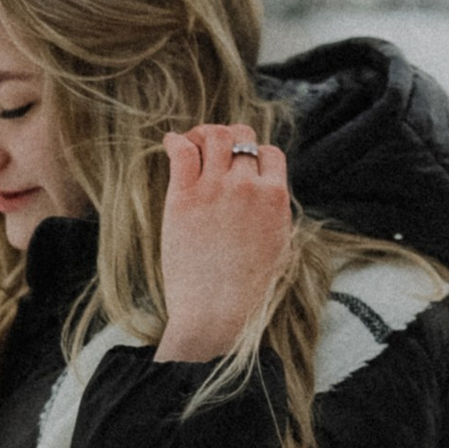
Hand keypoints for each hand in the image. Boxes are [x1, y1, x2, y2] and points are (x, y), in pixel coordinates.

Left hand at [155, 127, 291, 363]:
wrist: (218, 313)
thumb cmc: (248, 292)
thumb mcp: (279, 249)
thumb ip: (274, 216)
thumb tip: (270, 197)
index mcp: (276, 198)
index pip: (270, 153)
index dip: (254, 155)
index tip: (240, 165)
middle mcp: (248, 186)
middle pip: (242, 136)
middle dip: (229, 137)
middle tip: (213, 148)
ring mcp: (216, 189)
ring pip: (214, 136)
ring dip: (203, 133)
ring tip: (191, 143)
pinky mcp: (184, 197)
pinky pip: (181, 150)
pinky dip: (175, 140)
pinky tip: (169, 144)